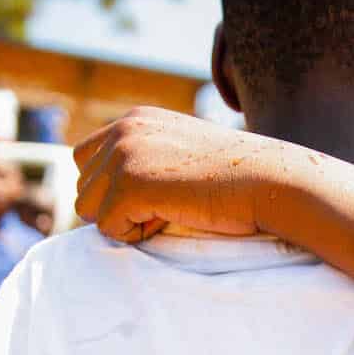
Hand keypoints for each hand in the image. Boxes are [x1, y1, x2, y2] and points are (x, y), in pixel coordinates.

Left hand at [74, 107, 279, 242]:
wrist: (270, 181)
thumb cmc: (236, 179)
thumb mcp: (181, 158)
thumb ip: (144, 163)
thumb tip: (104, 199)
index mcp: (135, 119)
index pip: (85, 159)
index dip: (115, 189)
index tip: (160, 192)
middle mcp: (124, 129)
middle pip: (83, 187)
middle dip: (118, 207)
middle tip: (168, 204)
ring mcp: (125, 154)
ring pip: (87, 209)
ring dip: (125, 221)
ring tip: (169, 210)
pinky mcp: (131, 183)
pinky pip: (107, 227)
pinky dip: (136, 235)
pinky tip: (172, 217)